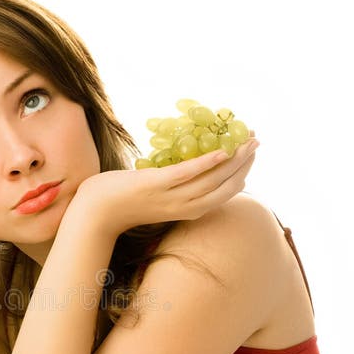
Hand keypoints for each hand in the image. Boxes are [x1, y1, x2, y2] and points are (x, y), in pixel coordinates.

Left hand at [73, 136, 257, 237]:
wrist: (96, 212)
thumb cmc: (124, 202)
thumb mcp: (157, 198)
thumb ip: (174, 188)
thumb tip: (186, 168)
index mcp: (187, 211)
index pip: (223, 195)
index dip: (241, 175)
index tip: (251, 157)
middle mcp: (184, 208)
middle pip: (224, 187)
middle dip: (244, 164)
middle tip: (257, 143)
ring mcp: (171, 197)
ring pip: (211, 180)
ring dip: (233, 159)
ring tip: (247, 141)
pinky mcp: (156, 185)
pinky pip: (187, 174)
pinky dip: (206, 163)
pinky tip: (221, 151)